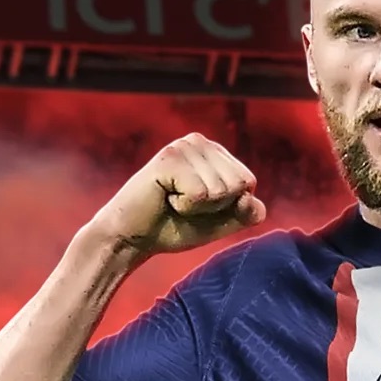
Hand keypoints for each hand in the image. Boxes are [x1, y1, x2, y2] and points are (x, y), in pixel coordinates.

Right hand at [87, 133, 265, 257]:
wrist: (131, 238)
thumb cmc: (176, 226)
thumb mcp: (222, 220)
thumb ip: (248, 211)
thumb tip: (248, 196)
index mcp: (215, 152)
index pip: (249, 182)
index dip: (228, 206)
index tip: (199, 205)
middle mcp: (201, 142)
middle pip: (239, 184)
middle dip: (215, 206)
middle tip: (184, 204)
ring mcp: (184, 146)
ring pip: (221, 190)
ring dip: (198, 207)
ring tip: (172, 200)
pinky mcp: (170, 158)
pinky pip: (201, 194)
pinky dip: (185, 207)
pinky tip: (165, 198)